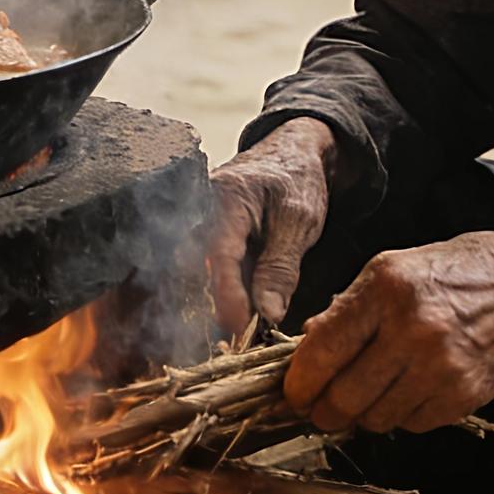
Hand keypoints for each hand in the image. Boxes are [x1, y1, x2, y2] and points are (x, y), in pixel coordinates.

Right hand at [208, 119, 338, 337]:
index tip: (241, 330)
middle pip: (195, 268)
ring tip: (232, 337)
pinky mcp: (204, 238)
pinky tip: (231, 319)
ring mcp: (198, 224)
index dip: (227, 296)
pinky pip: (203, 272)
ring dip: (212, 305)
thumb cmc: (297, 179)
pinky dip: (217, 296)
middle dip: (211, 306)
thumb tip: (268, 315)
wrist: (292, 152)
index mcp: (226, 197)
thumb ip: (281, 266)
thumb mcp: (300, 221)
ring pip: (194, 274)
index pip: (219, 254)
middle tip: (236, 341)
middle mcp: (201, 210)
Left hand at [284, 224, 493, 434]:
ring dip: (363, 416)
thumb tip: (305, 346)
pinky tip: (409, 392)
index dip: (298, 383)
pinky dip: (401, 417)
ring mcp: (439, 366)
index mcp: (385, 286)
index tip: (293, 393)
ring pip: (374, 419)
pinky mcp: (463, 396)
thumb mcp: (394, 268)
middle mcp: (410, 327)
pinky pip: (412, 426)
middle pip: (343, 398)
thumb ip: (348, 307)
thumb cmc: (454, 272)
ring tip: (370, 395)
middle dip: (323, 411)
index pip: (322, 351)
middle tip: (320, 408)